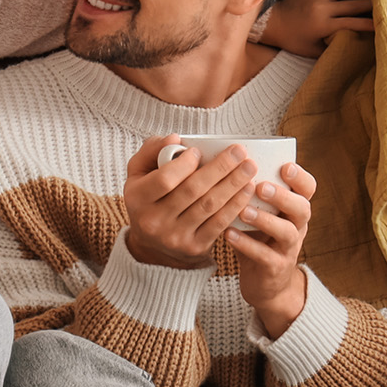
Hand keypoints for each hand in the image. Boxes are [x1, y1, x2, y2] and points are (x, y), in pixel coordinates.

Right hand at [123, 136, 257, 269]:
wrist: (151, 245)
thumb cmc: (148, 199)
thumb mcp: (139, 173)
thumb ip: (152, 151)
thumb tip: (175, 139)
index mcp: (138, 199)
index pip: (164, 180)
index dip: (185, 164)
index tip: (198, 151)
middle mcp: (154, 221)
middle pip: (192, 191)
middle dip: (220, 168)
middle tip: (239, 152)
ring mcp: (175, 237)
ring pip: (209, 206)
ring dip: (233, 184)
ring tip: (249, 167)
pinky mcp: (195, 247)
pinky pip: (219, 223)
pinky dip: (236, 205)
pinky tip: (246, 190)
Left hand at [227, 161, 316, 336]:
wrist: (265, 284)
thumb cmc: (258, 239)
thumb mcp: (258, 214)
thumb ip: (250, 193)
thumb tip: (223, 163)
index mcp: (294, 209)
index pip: (308, 189)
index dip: (301, 177)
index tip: (285, 166)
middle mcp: (297, 227)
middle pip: (302, 208)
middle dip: (283, 196)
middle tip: (261, 187)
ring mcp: (289, 249)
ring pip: (287, 232)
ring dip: (265, 220)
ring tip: (243, 211)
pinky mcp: (276, 268)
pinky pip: (265, 256)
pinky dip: (247, 245)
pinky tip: (229, 235)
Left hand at [259, 0, 372, 56]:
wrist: (270, 24)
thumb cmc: (291, 40)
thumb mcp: (311, 51)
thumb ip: (329, 49)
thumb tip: (348, 48)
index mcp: (325, 25)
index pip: (354, 24)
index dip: (370, 24)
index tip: (384, 26)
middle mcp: (324, 7)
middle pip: (355, 3)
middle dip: (373, 3)